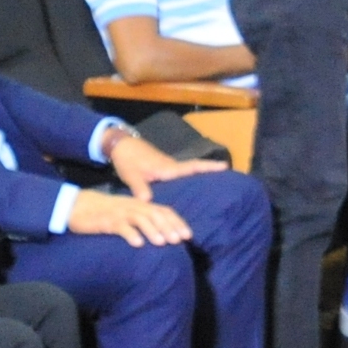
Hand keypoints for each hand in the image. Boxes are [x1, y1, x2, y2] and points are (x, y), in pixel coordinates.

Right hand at [66, 189, 191, 246]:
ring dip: (152, 230)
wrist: (78, 206)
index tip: (188, 235)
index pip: (163, 210)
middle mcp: (133, 206)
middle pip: (155, 214)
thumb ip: (143, 220)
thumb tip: (163, 235)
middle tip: (179, 240)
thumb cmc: (106, 212)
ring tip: (162, 243)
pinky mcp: (107, 221)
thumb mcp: (127, 213)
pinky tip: (137, 244)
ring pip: (140, 219)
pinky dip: (130, 234)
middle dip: (168, 227)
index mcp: (140, 204)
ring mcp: (120, 213)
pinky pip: (120, 226)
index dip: (177, 222)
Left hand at [109, 129, 225, 198]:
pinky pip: (179, 175)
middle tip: (228, 178)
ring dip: (201, 176)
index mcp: (168, 168)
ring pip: (187, 172)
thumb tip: (148, 202)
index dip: (209, 167)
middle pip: (195, 169)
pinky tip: (189, 188)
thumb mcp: (132, 175)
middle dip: (211, 172)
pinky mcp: (162, 168)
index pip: (192, 167)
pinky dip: (188, 179)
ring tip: (214, 187)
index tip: (226, 165)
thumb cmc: (128, 160)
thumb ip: (140, 188)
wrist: (120, 146)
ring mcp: (167, 167)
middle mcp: (171, 167)